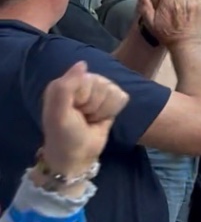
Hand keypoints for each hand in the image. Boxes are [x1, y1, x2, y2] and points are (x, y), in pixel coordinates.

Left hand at [40, 62, 128, 180]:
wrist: (78, 158)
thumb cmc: (64, 137)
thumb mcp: (58, 115)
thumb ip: (65, 88)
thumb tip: (83, 63)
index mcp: (65, 84)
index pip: (87, 79)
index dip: (83, 97)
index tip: (74, 111)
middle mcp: (81, 85)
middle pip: (102, 83)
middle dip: (94, 104)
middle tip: (83, 117)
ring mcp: (96, 93)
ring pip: (113, 90)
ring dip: (103, 110)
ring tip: (90, 119)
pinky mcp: (110, 101)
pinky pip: (121, 97)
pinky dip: (113, 111)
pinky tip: (101, 119)